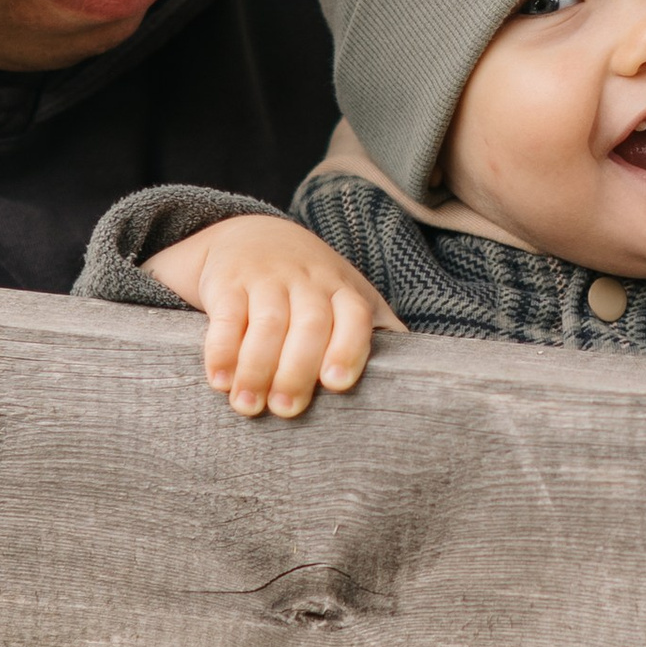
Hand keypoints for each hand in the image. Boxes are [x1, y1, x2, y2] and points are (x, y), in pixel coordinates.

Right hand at [144, 215, 402, 417]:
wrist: (256, 235)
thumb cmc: (314, 287)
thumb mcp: (351, 299)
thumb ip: (379, 333)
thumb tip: (427, 379)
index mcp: (344, 291)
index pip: (354, 315)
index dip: (348, 348)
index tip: (337, 385)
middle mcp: (308, 282)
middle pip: (308, 324)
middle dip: (296, 369)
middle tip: (285, 411)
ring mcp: (267, 279)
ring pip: (266, 322)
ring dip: (255, 367)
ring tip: (247, 406)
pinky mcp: (229, 282)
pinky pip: (226, 316)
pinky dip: (221, 349)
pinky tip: (219, 381)